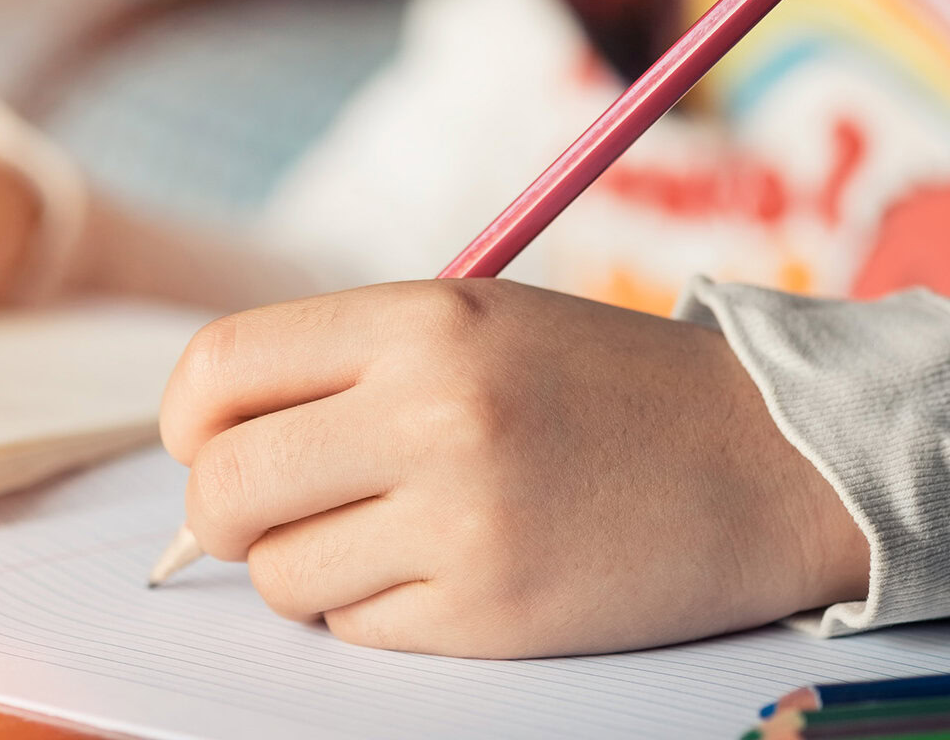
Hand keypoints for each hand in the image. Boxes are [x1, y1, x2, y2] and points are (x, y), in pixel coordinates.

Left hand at [159, 280, 869, 657]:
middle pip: (221, 488)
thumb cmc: (597, 382)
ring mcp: (463, 523)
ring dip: (302, 563)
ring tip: (378, 531)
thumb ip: (338, 366)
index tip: (203, 441)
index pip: (218, 369)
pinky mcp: (492, 615)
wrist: (762, 458)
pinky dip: (369, 608)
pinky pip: (353, 627)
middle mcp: (433, 415)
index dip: (187, 418)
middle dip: (220, 511)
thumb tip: (201, 444)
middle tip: (268, 507)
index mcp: (420, 320)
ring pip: (278, 573)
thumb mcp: (470, 320)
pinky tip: (440, 567)